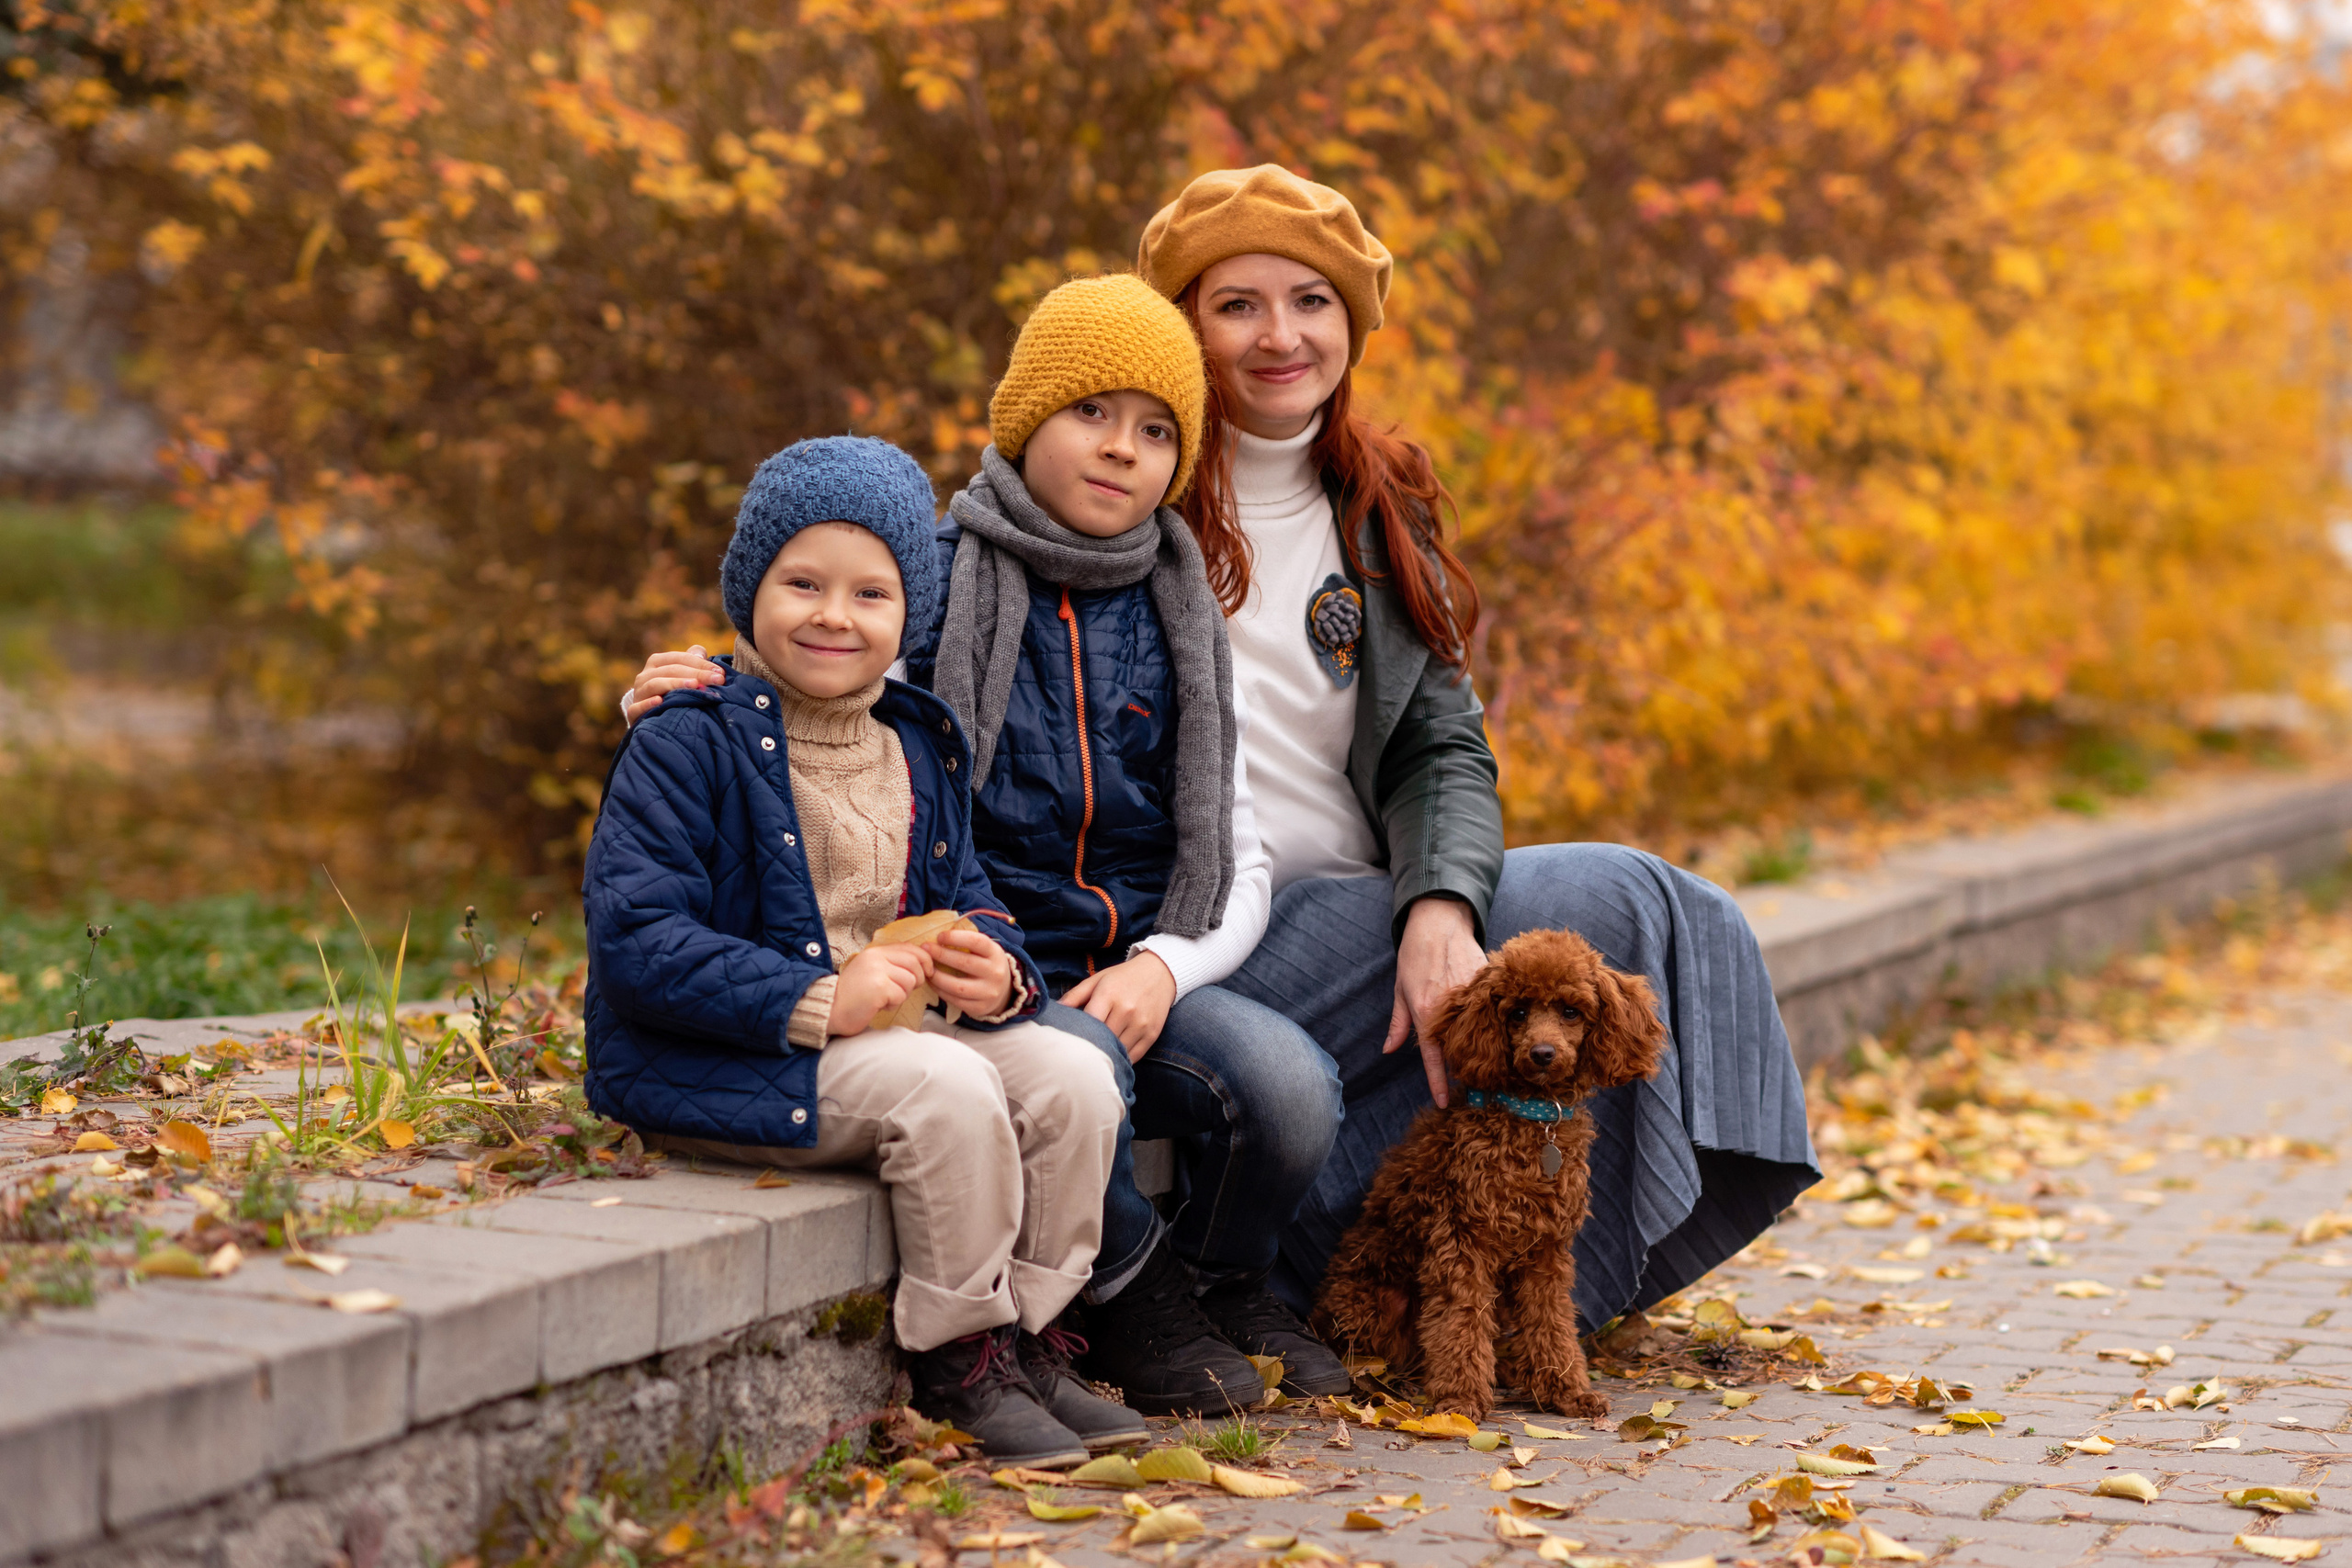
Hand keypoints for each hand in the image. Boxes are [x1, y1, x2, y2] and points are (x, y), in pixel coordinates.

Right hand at [624, 645, 725, 724]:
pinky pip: (637, 707)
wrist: (649, 716)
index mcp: (657, 662)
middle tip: (717, 680)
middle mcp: (645, 676)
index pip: (680, 658)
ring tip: (694, 686)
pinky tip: (660, 701)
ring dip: (675, 684)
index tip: (720, 673)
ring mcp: (639, 693)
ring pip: (655, 684)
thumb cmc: (671, 692)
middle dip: (696, 674)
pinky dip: (647, 703)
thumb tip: (701, 652)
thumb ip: (692, 662)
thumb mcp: (681, 674)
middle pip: (670, 670)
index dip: (701, 664)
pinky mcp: (633, 712)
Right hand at [830, 943, 934, 1036]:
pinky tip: (879, 1005)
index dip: (924, 960)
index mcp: (875, 951)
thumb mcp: (872, 971)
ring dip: (902, 994)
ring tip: (884, 998)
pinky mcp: (879, 988)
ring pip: (910, 980)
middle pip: (915, 963)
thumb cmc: (853, 995)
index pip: (910, 948)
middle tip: (902, 990)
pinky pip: (901, 995)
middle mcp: (876, 957)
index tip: (927, 972)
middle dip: (917, 979)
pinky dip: (893, 1004)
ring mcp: (877, 971)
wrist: (830, 1010)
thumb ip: (892, 964)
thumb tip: (923, 964)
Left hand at [928, 926, 1015, 1018]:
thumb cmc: (985, 964)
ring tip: (926, 969)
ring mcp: (988, 992)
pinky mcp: (980, 1008)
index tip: (940, 936)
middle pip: (964, 962)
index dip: (956, 937)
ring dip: (937, 976)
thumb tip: (937, 934)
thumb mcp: (984, 951)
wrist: (1003, 991)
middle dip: (941, 954)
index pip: (976, 942)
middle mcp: (995, 973)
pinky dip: (940, 991)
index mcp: (996, 953)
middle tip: (925, 949)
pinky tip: (932, 982)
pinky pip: (955, 1000)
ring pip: (957, 986)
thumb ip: (967, 943)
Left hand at [1060, 952, 1175, 1061]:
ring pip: (1118, 1051)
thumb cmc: (1122, 977)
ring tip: (1094, 1060)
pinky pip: (1134, 1056)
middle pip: (1102, 1040)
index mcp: (1108, 995)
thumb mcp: (1097, 980)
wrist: (1160, 973)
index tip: (1068, 1044)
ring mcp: (1141, 1024)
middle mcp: (1126, 1010)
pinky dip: (1122, 1059)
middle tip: (1077, 1057)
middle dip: (1090, 1048)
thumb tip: (1053, 1011)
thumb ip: (1074, 996)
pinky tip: (1113, 1058)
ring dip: (1106, 1057)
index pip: (1089, 1023)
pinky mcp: (1152, 1034)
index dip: (1078, 1036)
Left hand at [1385, 895, 1484, 1107]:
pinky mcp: (1488, 983)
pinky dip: (1492, 1018)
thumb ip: (1398, 1023)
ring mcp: (1472, 995)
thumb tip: (1388, 1050)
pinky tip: (1495, 1024)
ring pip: (1480, 1030)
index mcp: (1425, 1012)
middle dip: (1463, 1065)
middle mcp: (1450, 1007)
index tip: (1445, 1102)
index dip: (1438, 1082)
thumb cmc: (1414, 954)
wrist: (1438, 920)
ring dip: (1481, 1044)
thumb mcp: (1399, 989)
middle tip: (1469, 1077)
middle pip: (1460, 1047)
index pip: (1433, 1058)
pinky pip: (1492, 1009)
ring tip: (1486, 1055)